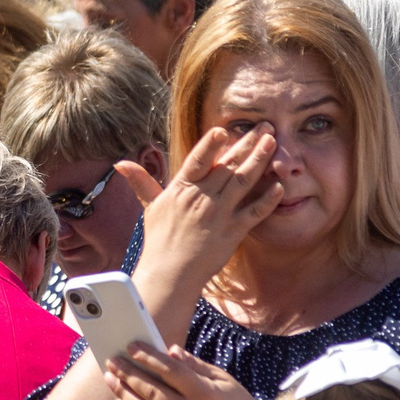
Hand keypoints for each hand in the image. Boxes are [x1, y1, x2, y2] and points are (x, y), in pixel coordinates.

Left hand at [105, 343, 263, 399]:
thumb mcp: (223, 379)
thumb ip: (194, 364)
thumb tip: (168, 350)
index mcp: (204, 394)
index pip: (170, 371)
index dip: (149, 357)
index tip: (131, 346)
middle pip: (152, 391)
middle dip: (128, 374)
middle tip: (112, 361)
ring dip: (123, 394)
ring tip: (110, 379)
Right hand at [126, 127, 281, 325]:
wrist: (170, 273)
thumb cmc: (159, 240)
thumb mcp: (149, 206)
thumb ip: (141, 182)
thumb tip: (120, 163)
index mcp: (182, 189)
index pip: (198, 161)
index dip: (210, 145)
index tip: (223, 129)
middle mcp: (202, 198)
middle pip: (228, 165)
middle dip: (247, 143)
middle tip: (265, 126)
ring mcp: (219, 214)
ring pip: (243, 181)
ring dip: (260, 160)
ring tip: (273, 142)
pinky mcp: (233, 232)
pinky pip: (254, 212)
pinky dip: (267, 199)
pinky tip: (279, 185)